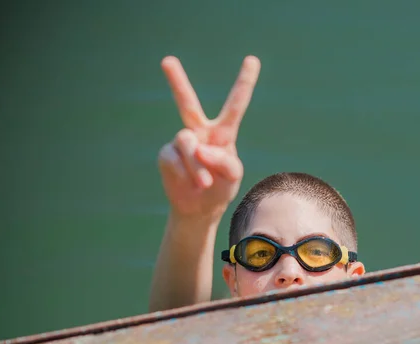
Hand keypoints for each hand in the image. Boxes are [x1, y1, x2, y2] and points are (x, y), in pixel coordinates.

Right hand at [158, 55, 260, 217]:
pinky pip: (174, 160)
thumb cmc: (221, 187)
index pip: (235, 104)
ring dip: (195, 165)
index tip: (252, 59)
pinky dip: (185, 174)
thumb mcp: (233, 175)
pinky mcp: (167, 155)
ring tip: (203, 183)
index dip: (244, 82)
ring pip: (186, 142)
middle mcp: (200, 132)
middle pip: (187, 103)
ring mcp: (181, 143)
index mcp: (223, 132)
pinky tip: (190, 184)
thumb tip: (199, 148)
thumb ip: (223, 160)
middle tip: (167, 60)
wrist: (199, 208)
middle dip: (176, 81)